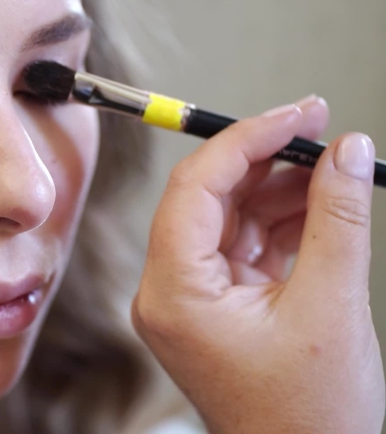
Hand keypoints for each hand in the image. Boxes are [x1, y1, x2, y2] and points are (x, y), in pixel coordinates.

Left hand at [132, 96, 385, 432]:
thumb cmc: (308, 416)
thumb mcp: (332, 306)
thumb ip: (337, 219)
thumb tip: (348, 150)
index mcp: (173, 294)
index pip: (194, 188)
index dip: (245, 140)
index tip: (296, 113)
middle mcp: (168, 292)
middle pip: (208, 197)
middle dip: (264, 159)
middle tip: (318, 126)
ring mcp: (190, 299)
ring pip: (229, 218)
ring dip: (279, 188)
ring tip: (332, 167)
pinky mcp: (216, 304)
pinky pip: (243, 245)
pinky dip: (280, 222)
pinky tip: (319, 202)